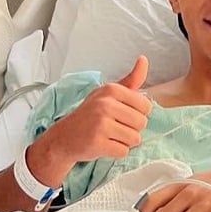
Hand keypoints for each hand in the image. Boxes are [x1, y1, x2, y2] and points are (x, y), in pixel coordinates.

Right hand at [30, 57, 152, 183]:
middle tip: (114, 127)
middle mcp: (106, 104)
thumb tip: (144, 60)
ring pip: (135, 139)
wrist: (64, 137)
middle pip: (142, 123)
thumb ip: (131, 80)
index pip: (146, 106)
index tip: (121, 114)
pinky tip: (103, 144)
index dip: (137, 114)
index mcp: (112, 90)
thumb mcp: (109, 94)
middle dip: (132, 129)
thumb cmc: (90, 115)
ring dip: (124, 141)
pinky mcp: (97, 142)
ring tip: (109, 136)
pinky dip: (116, 152)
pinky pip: (123, 151)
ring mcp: (101, 124)